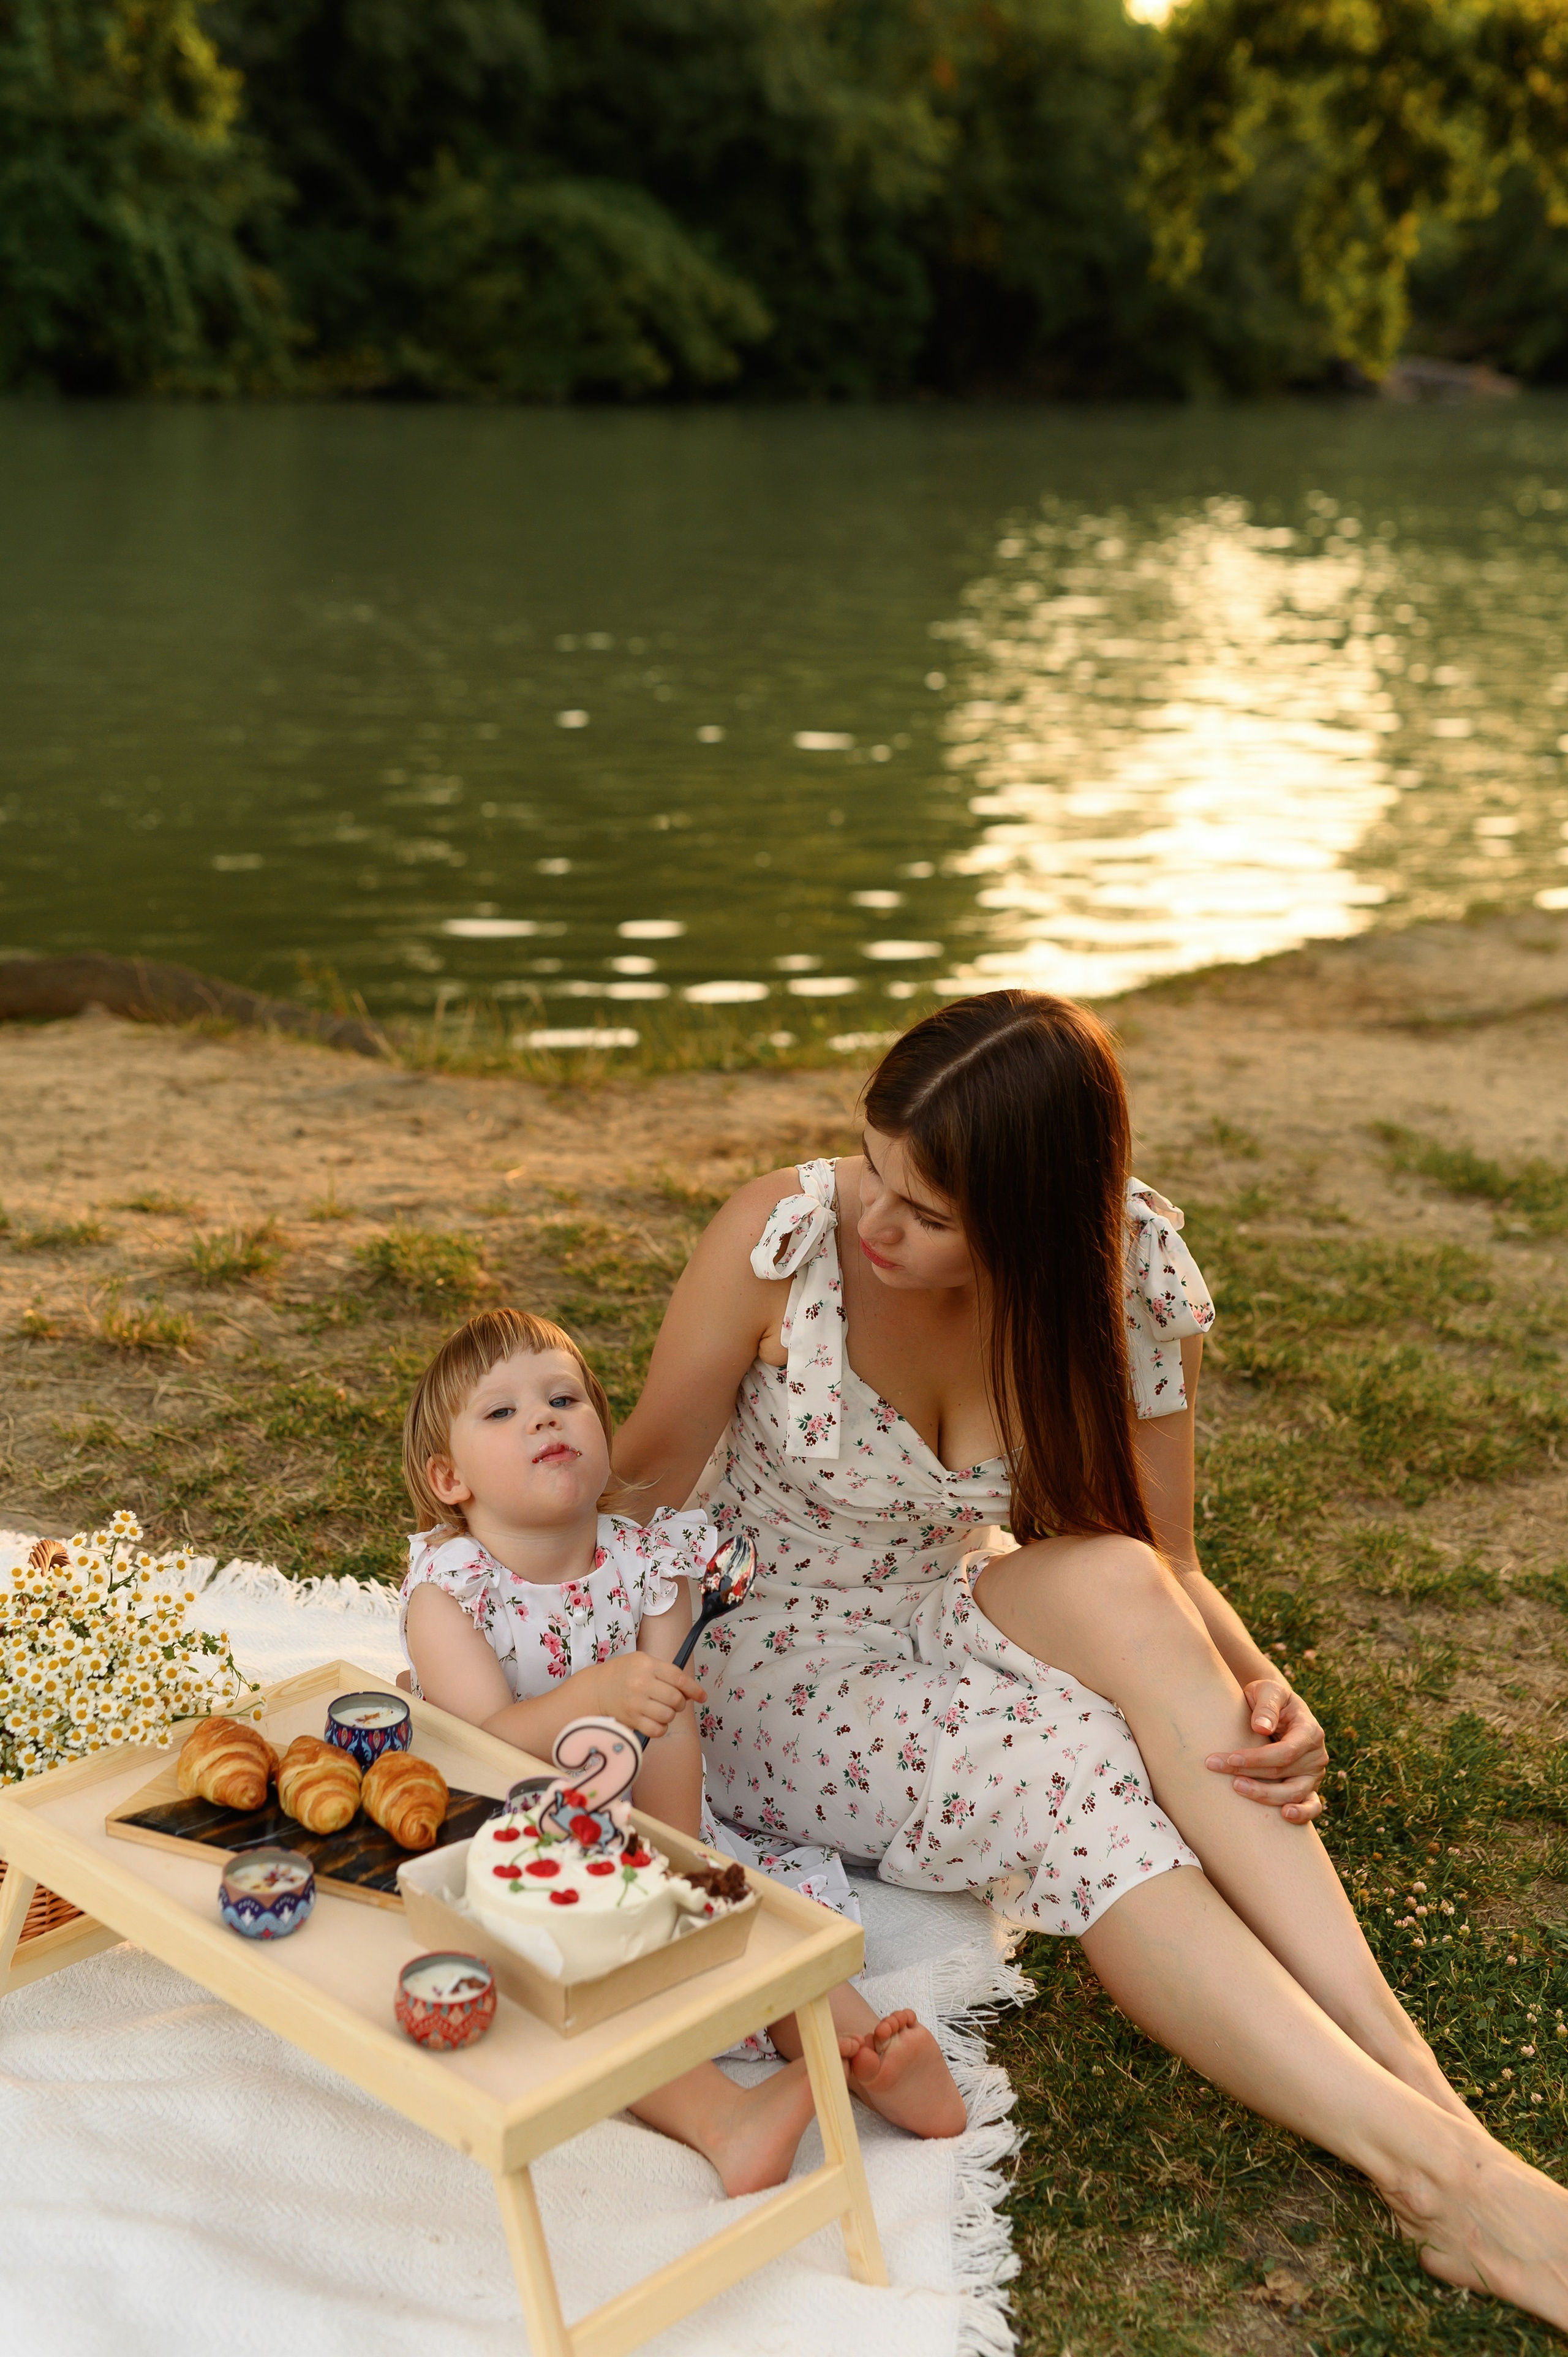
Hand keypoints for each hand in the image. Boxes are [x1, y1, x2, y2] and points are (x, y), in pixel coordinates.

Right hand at [573, 1653, 705, 1741]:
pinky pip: (657, 1729)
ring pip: (668, 1715)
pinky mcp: (631, 1720)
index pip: (679, 1679)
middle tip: (674, 1701)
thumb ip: (666, 1671)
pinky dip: (661, 1727)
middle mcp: (642, 1684)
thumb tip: (689, 1690)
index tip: (702, 1696)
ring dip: (670, 1715)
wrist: (595, 1689)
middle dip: (680, 1702)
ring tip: (663, 1709)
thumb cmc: (623, 1673)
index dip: (695, 1689)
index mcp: (647, 1665)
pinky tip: (656, 1720)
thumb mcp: (642, 1661)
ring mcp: (636, 1703)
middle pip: (676, 1699)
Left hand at [1205, 1679, 1327, 1823]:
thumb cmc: (1269, 1698)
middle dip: (1248, 1773)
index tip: (1229, 1759)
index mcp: (1309, 1730)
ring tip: (1237, 1788)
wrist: (1276, 1708)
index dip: (1257, 1759)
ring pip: (1294, 1793)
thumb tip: (1260, 1727)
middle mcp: (1316, 1754)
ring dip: (1265, 1795)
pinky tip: (1284, 1815)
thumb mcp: (1267, 1690)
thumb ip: (1266, 1705)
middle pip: (1283, 1773)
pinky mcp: (1309, 1787)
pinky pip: (1311, 1806)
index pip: (1284, 1752)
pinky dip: (1301, 1814)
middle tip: (1216, 1768)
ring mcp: (1314, 1773)